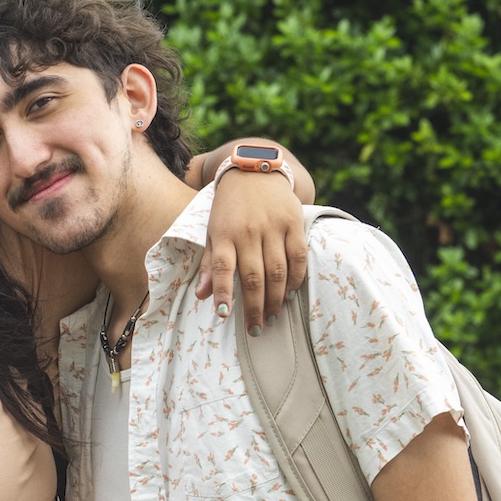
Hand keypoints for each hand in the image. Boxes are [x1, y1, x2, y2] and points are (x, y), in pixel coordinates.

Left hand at [198, 169, 308, 331]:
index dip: (224, 292)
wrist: (254, 171)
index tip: (224, 316)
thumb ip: (209, 264)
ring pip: (277, 270)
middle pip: (253, 276)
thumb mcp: (213, 231)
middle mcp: (248, 231)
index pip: (222, 267)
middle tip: (256, 329)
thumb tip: (202, 296)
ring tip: (272, 317)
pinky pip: (298, 256)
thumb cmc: (229, 209)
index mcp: (224, 233)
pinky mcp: (294, 222)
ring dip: (275, 299)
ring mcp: (273, 226)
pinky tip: (290, 294)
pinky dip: (296, 279)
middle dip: (255, 307)